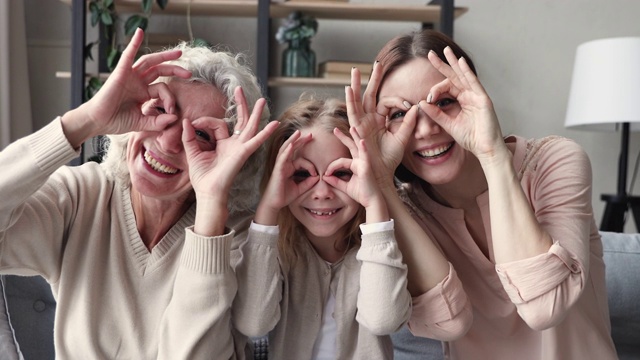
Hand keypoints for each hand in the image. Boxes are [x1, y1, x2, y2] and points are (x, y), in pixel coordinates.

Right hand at [66, 28, 192, 144]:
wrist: (98, 121)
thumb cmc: (116, 122)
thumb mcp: (142, 123)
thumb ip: (158, 121)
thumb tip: (175, 118)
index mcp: (143, 93)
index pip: (162, 89)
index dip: (170, 99)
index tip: (172, 111)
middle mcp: (138, 82)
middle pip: (159, 70)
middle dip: (175, 69)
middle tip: (190, 73)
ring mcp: (130, 75)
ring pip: (149, 61)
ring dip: (164, 56)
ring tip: (179, 54)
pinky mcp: (121, 72)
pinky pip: (128, 54)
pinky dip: (134, 42)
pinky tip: (141, 32)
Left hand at [183, 86, 278, 203]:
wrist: (208, 192)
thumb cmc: (202, 177)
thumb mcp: (192, 152)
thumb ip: (189, 137)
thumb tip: (186, 121)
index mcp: (223, 144)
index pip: (217, 123)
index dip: (204, 121)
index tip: (193, 125)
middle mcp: (234, 144)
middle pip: (239, 120)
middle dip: (240, 104)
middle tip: (238, 88)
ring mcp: (240, 148)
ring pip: (249, 126)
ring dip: (255, 113)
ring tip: (262, 100)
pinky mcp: (243, 153)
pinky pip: (256, 141)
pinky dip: (265, 133)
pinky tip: (274, 124)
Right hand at [255, 130, 317, 224]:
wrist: (274, 204)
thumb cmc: (284, 196)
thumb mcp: (300, 188)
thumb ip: (309, 182)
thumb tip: (318, 176)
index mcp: (289, 167)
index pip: (301, 160)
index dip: (311, 166)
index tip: (316, 174)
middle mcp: (284, 164)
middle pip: (292, 149)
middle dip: (301, 141)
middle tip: (310, 134)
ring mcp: (280, 166)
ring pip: (286, 149)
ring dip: (292, 140)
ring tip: (298, 133)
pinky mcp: (278, 170)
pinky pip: (282, 158)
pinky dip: (287, 151)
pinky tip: (291, 145)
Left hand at [324, 127, 382, 210]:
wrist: (371, 201)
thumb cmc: (361, 194)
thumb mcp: (345, 187)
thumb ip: (336, 181)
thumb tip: (325, 177)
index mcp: (355, 165)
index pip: (341, 161)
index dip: (331, 167)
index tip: (325, 175)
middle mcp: (360, 162)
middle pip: (351, 146)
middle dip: (343, 137)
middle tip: (335, 130)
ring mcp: (365, 163)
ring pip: (358, 147)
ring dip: (355, 136)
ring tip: (352, 127)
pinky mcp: (367, 167)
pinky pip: (365, 155)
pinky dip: (363, 148)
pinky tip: (362, 141)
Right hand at [345, 65, 418, 187]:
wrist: (382, 174)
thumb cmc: (389, 160)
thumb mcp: (402, 139)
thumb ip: (408, 123)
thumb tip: (416, 108)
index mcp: (378, 120)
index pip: (384, 101)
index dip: (396, 98)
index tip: (408, 104)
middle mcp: (368, 120)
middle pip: (368, 96)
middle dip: (371, 80)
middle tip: (376, 63)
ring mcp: (361, 125)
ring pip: (357, 102)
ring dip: (355, 87)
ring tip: (354, 73)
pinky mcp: (358, 131)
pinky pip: (353, 115)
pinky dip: (350, 102)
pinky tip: (347, 91)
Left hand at [420, 47, 506, 161]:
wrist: (484, 149)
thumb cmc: (470, 138)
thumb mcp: (448, 124)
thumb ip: (436, 114)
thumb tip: (422, 103)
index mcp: (463, 100)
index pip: (447, 87)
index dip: (435, 90)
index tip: (428, 98)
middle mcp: (470, 95)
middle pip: (454, 76)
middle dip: (442, 64)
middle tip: (430, 54)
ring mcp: (477, 95)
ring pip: (463, 75)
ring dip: (454, 62)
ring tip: (446, 51)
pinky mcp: (483, 99)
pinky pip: (474, 82)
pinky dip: (466, 72)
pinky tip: (460, 62)